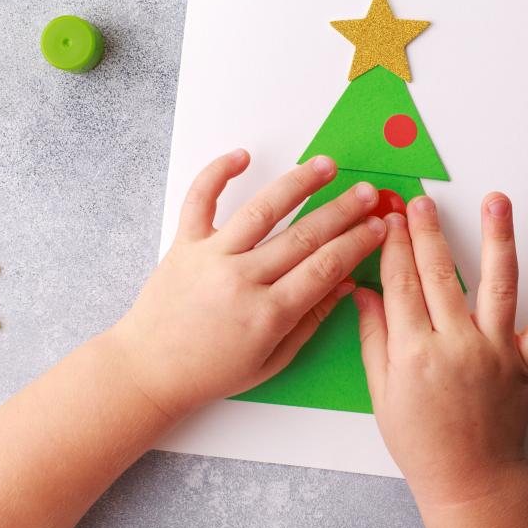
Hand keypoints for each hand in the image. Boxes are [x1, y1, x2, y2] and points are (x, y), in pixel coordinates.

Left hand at [110, 149, 385, 419]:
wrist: (148, 371)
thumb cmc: (211, 372)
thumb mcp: (271, 360)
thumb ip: (310, 320)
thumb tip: (345, 283)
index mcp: (267, 314)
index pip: (324, 268)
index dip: (356, 244)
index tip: (379, 226)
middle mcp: (241, 280)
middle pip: (303, 236)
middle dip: (342, 212)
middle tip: (368, 193)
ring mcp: (211, 258)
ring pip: (262, 211)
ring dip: (298, 183)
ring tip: (326, 165)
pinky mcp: (184, 245)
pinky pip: (200, 200)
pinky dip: (217, 174)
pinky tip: (241, 155)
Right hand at [356, 193, 527, 507]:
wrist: (470, 482)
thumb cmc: (421, 443)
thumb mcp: (382, 393)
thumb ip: (374, 338)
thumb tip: (363, 291)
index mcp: (414, 353)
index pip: (400, 284)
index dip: (394, 247)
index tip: (390, 218)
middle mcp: (456, 345)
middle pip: (439, 275)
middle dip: (428, 232)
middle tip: (421, 200)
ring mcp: (495, 352)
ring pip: (497, 285)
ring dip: (497, 239)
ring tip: (496, 202)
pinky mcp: (525, 364)